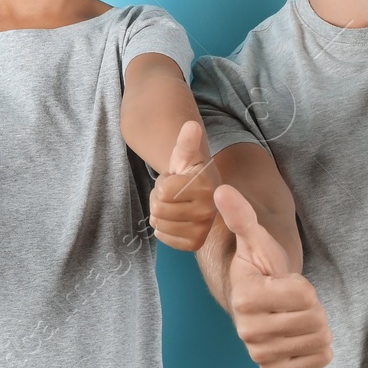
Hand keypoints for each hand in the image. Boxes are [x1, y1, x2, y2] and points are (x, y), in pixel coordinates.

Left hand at [149, 121, 218, 249]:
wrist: (198, 192)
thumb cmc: (188, 172)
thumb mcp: (184, 155)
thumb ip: (186, 141)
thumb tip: (191, 125)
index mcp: (205, 187)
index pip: (163, 191)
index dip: (162, 183)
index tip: (174, 180)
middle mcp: (208, 211)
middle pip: (159, 209)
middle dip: (159, 198)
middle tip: (172, 194)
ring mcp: (203, 229)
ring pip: (159, 224)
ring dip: (159, 214)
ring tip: (173, 205)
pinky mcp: (196, 242)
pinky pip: (164, 239)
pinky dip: (162, 229)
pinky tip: (173, 219)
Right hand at [216, 184, 331, 367]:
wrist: (255, 299)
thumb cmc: (259, 266)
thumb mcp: (254, 238)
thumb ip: (241, 215)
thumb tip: (222, 189)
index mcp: (246, 296)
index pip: (304, 294)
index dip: (303, 284)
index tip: (286, 281)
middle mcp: (248, 329)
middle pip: (314, 320)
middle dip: (314, 307)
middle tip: (297, 300)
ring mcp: (259, 352)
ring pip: (317, 342)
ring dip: (317, 327)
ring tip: (298, 316)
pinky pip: (313, 364)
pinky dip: (317, 352)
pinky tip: (303, 338)